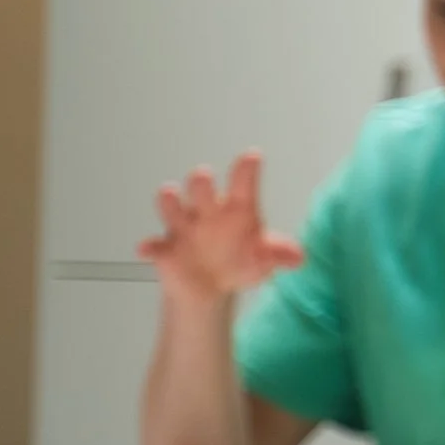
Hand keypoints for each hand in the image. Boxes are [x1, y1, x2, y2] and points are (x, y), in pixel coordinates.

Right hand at [138, 152, 306, 305]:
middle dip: (201, 184)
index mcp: (236, 210)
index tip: (252, 156)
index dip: (246, 171)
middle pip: (202, 191)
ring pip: (173, 209)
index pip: (243, 186)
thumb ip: (278, 255)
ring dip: (170, 202)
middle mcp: (207, 212)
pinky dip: (150, 246)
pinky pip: (155, 246)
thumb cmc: (240, 261)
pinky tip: (146, 248)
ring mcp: (184, 229)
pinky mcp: (166, 250)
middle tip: (202, 175)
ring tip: (169, 192)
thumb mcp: (262, 260)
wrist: (211, 288)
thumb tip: (298, 258)